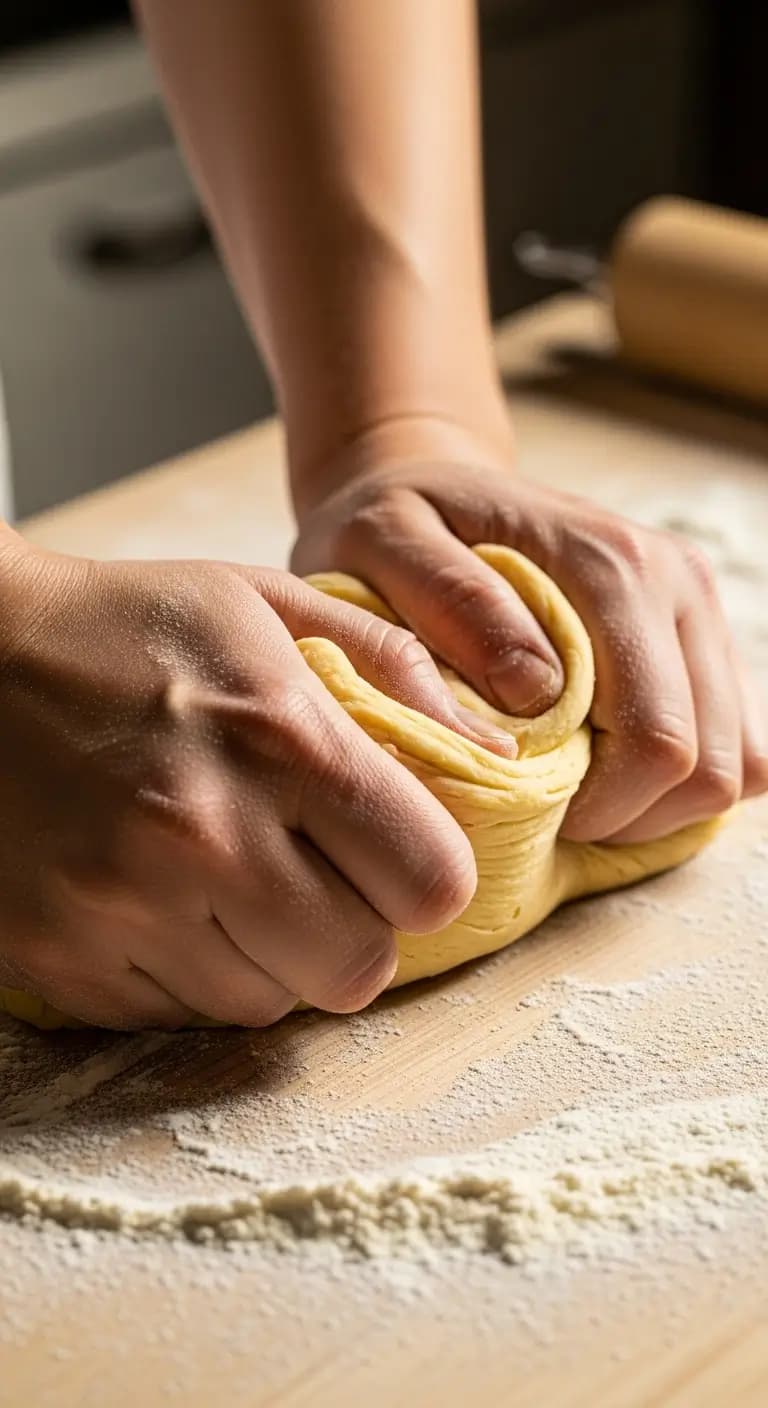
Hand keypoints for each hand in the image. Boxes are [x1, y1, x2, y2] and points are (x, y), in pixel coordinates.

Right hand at [0, 534, 511, 1028]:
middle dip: (355, 931)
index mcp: (278, 738)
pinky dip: (184, 972)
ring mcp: (123, 909)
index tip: (397, 854)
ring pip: (266, 1005)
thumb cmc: (122, 626)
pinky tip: (158, 899)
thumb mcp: (263, 604)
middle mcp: (204, 836)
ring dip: (267, 956)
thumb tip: (499, 753)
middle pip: (359, 969)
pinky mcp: (58, 960)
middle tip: (314, 878)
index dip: (428, 876)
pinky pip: (173, 1015)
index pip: (431, 882)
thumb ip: (392, 665)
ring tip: (224, 879)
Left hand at [291, 419, 767, 844]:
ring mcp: (701, 609)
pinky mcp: (705, 637)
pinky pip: (743, 748)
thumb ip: (449, 604)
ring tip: (579, 789)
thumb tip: (534, 690)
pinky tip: (611, 768)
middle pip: (711, 766)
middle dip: (630, 816)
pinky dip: (683, 782)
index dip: (597, 806)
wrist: (431, 481)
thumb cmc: (400, 524)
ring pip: (742, 765)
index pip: (656, 739)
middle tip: (549, 807)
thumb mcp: (384, 543)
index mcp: (613, 565)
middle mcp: (678, 582)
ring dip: (662, 805)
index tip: (522, 801)